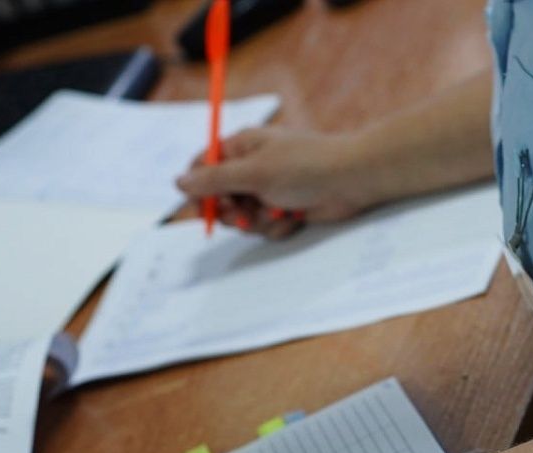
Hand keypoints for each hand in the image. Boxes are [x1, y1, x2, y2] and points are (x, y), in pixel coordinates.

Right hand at [176, 126, 373, 238]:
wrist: (352, 180)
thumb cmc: (306, 167)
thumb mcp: (254, 172)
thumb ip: (215, 179)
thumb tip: (179, 182)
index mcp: (242, 146)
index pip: (203, 166)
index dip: (199, 189)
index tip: (203, 208)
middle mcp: (253, 166)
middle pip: (221, 197)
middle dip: (232, 212)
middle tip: (244, 217)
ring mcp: (270, 188)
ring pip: (244, 216)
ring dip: (259, 221)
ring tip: (278, 211)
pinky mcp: (286, 207)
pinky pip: (267, 225)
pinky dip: (278, 225)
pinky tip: (295, 217)